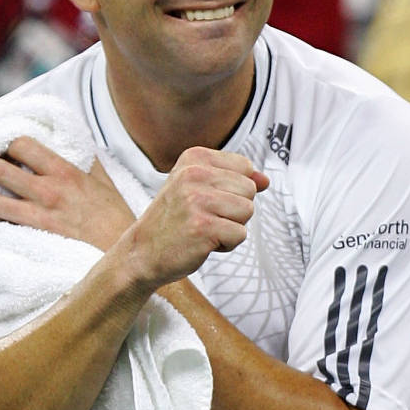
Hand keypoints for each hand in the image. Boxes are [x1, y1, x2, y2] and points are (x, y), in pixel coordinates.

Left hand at [0, 136, 133, 250]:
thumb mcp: (104, 182)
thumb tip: (75, 143)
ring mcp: (38, 217)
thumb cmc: (115, 219)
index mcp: (65, 172)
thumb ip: (86, 160)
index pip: (21, 144)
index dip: (8, 144)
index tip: (7, 150)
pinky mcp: (33, 239)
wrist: (121, 256)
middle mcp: (48, 192)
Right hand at [128, 146, 268, 287]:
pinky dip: (226, 244)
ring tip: (204, 229)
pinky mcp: (202, 227)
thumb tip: (266, 180)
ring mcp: (197, 200)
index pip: (245, 167)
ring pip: (247, 211)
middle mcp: (194, 174)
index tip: (207, 200)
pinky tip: (202, 242)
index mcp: (194, 158)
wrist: (143, 252)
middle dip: (234, 210)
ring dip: (231, 227)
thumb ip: (234, 179)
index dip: (234, 190)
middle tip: (205, 217)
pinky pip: (240, 235)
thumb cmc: (173, 220)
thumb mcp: (198, 188)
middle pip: (250, 190)